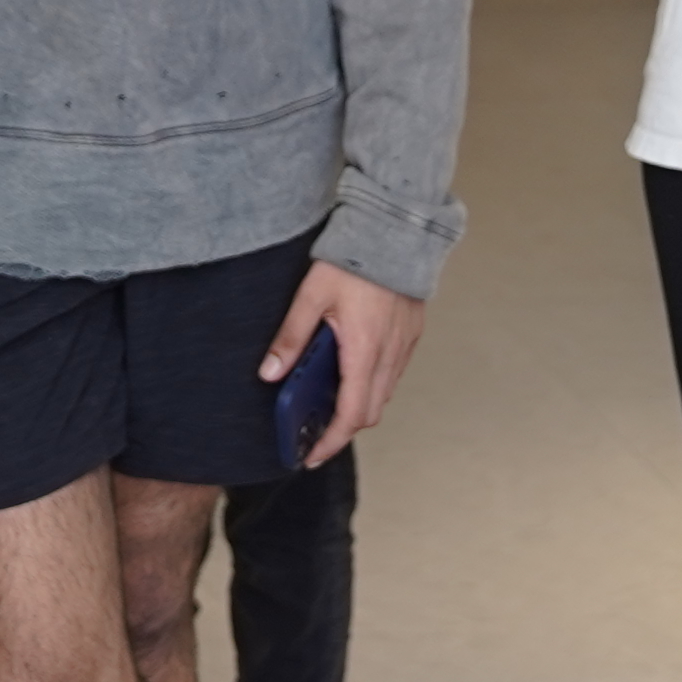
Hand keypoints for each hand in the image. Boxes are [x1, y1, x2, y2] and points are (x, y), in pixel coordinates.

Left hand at [258, 263, 430, 459]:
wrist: (394, 228)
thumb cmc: (354, 258)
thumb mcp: (311, 296)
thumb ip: (290, 337)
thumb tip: (270, 373)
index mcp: (365, 350)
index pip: (352, 414)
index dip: (331, 441)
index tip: (312, 454)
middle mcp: (390, 354)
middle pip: (370, 411)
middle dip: (343, 429)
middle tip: (315, 433)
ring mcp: (404, 345)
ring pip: (384, 394)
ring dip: (359, 405)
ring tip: (330, 402)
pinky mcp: (411, 334)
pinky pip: (393, 373)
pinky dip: (373, 384)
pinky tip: (352, 371)